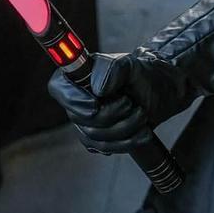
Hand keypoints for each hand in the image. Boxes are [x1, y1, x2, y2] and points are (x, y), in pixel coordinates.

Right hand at [48, 56, 168, 154]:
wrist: (155, 93)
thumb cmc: (138, 75)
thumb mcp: (130, 64)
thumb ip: (113, 68)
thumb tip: (98, 89)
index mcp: (77, 76)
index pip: (59, 88)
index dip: (75, 100)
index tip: (96, 103)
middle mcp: (76, 100)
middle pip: (81, 118)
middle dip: (112, 113)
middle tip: (130, 102)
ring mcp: (85, 123)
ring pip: (96, 137)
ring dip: (126, 127)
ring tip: (141, 113)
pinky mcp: (96, 140)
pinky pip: (106, 148)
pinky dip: (128, 141)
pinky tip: (142, 130)